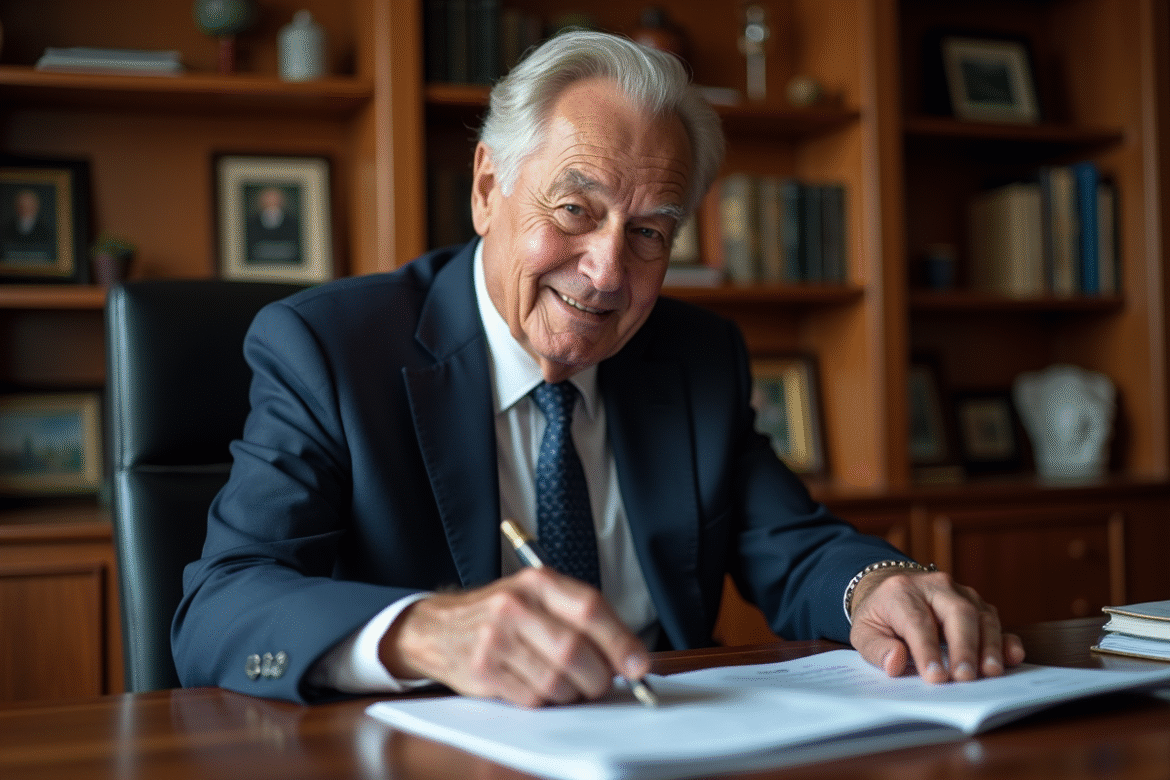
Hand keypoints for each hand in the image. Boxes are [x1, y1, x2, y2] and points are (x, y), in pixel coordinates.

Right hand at [379, 567, 649, 707]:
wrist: (440, 627)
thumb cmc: (503, 614)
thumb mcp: (540, 598)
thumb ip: (583, 620)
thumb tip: (630, 658)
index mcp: (538, 582)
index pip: (591, 609)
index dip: (620, 641)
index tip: (639, 665)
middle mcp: (515, 605)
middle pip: (575, 651)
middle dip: (597, 677)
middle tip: (600, 683)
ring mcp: (496, 638)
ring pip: (556, 680)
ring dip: (571, 693)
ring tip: (566, 684)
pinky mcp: (483, 669)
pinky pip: (532, 698)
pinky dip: (545, 700)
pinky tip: (538, 687)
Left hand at [848, 568, 1025, 683]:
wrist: (893, 591)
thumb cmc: (880, 616)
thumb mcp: (864, 632)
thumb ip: (877, 649)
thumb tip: (895, 663)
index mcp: (901, 591)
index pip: (918, 621)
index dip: (927, 650)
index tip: (936, 677)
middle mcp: (935, 586)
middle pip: (957, 613)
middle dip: (964, 647)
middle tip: (965, 678)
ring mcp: (960, 593)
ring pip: (982, 615)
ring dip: (989, 646)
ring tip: (990, 673)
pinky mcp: (977, 604)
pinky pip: (995, 619)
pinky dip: (1006, 639)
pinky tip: (1012, 658)